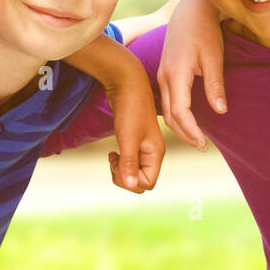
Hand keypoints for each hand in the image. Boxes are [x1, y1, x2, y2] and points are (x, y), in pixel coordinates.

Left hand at [103, 75, 164, 193]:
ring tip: (113, 157)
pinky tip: (113, 153)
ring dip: (120, 170)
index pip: (147, 183)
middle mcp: (152, 153)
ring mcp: (143, 148)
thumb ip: (129, 163)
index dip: (130, 181)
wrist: (127, 84)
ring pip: (133, 172)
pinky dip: (120, 162)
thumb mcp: (128, 137)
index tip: (118, 165)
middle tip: (114, 161)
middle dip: (124, 178)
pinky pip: (129, 162)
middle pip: (140, 181)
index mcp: (156, 154)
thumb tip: (130, 185)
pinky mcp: (134, 141)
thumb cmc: (130, 109)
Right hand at [156, 0, 225, 149]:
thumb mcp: (214, 57)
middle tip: (203, 146)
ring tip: (197, 137)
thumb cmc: (205, 30)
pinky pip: (165, 100)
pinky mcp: (164, 72)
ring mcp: (162, 75)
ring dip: (180, 126)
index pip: (179, 111)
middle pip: (169, 115)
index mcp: (176, 73)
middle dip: (185, 133)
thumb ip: (215, 85)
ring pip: (165, 109)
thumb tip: (220, 111)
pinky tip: (189, 120)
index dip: (191, 130)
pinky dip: (176, 114)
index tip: (204, 143)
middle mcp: (164, 76)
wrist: (190, 10)